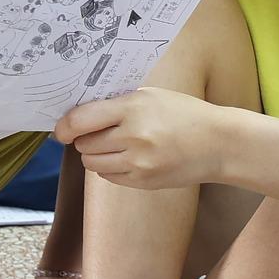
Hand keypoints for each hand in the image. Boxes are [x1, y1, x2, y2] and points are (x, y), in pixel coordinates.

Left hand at [56, 88, 234, 188]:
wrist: (218, 143)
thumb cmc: (184, 115)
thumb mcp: (151, 97)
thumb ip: (116, 104)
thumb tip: (79, 116)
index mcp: (133, 108)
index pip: (81, 119)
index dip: (65, 126)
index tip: (61, 129)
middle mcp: (133, 136)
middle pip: (85, 144)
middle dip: (85, 139)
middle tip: (99, 133)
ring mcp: (138, 162)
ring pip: (93, 163)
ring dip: (96, 155)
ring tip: (116, 145)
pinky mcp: (143, 181)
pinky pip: (109, 177)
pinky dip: (111, 168)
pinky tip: (128, 157)